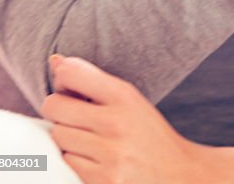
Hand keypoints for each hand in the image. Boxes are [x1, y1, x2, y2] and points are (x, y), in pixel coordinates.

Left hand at [42, 55, 220, 183]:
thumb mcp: (129, 100)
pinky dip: (76, 160)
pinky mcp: (104, 180)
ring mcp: (109, 154)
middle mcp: (115, 123)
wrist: (178, 174)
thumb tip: (55, 61)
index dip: (62, 79)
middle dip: (58, 110)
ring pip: (58, 137)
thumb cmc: (149, 134)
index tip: (71, 88)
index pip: (71, 73)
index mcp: (124, 95)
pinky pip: (68, 163)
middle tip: (73, 115)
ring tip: (88, 138)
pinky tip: (94, 158)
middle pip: (54, 107)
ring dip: (67, 138)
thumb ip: (92, 80)